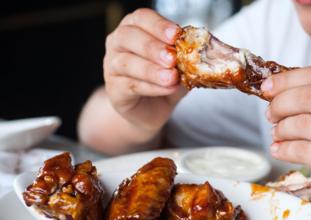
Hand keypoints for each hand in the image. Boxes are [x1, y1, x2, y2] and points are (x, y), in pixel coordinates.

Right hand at [103, 9, 185, 135]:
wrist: (149, 110)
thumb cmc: (162, 82)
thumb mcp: (178, 67)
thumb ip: (185, 59)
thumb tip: (199, 55)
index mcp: (134, 29)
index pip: (141, 18)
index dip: (158, 25)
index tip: (176, 35)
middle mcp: (118, 44)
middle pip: (128, 36)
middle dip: (152, 46)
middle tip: (172, 58)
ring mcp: (112, 67)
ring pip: (126, 63)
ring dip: (151, 70)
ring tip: (172, 77)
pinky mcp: (114, 90)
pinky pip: (130, 85)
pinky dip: (152, 87)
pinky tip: (168, 88)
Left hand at [263, 65, 310, 219]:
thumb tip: (290, 91)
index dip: (288, 79)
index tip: (268, 86)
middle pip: (306, 96)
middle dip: (279, 104)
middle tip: (270, 113)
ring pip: (301, 124)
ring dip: (281, 129)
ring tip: (277, 134)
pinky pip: (302, 151)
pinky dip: (285, 150)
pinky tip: (280, 150)